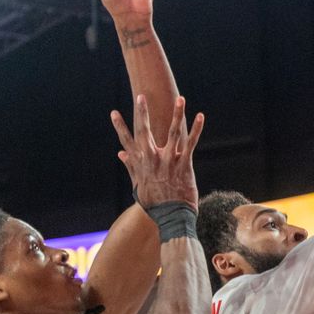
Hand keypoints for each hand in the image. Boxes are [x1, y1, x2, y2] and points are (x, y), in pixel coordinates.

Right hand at [111, 96, 203, 210]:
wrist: (172, 217)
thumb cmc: (155, 203)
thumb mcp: (138, 186)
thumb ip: (131, 167)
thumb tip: (121, 153)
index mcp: (140, 164)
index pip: (127, 141)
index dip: (120, 127)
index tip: (113, 113)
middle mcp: (152, 160)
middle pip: (144, 132)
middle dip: (142, 113)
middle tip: (140, 96)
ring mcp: (168, 161)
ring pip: (173, 132)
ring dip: (177, 114)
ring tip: (180, 99)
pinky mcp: (184, 164)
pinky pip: (191, 143)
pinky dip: (196, 129)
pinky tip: (200, 116)